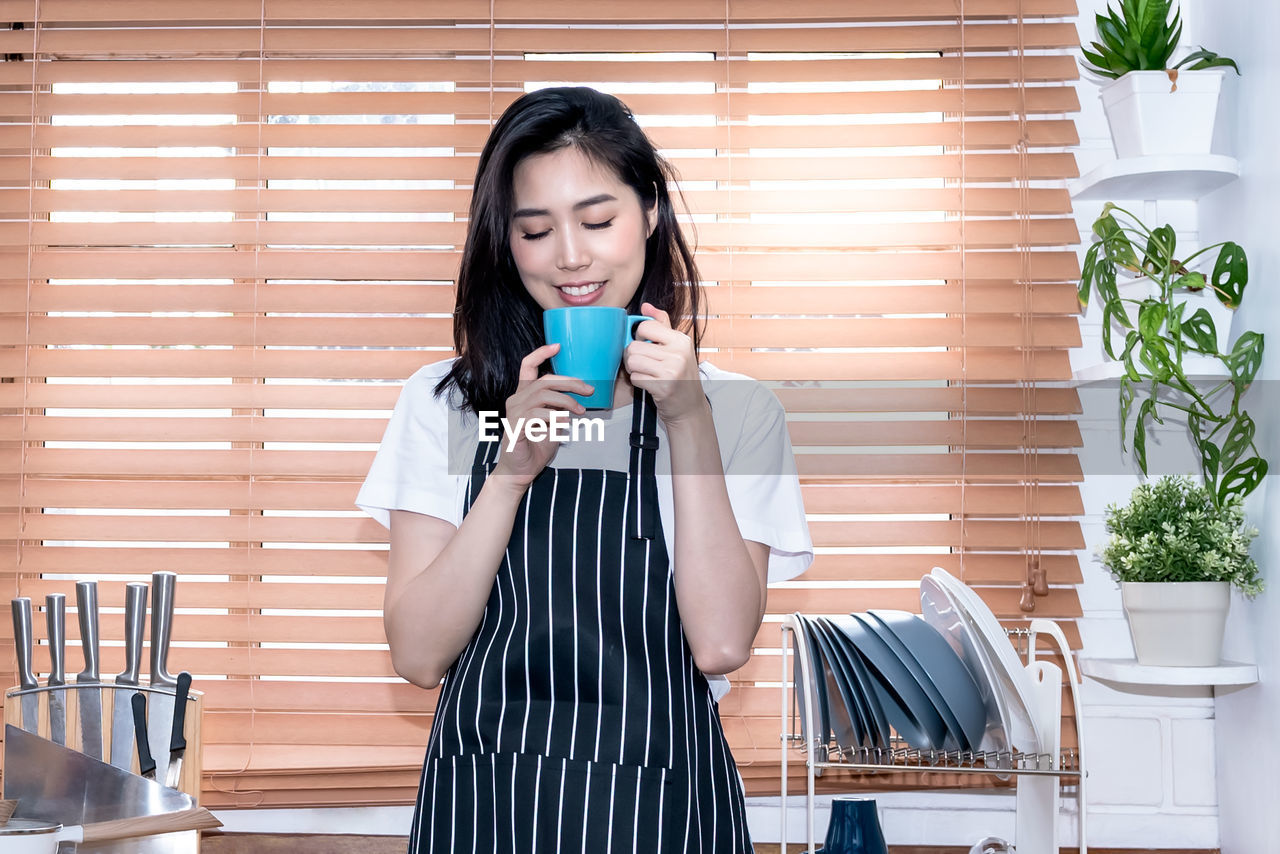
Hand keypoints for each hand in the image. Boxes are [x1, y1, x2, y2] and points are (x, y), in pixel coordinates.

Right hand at [489, 344, 592, 491]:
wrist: (519, 470)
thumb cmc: (536, 445)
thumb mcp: (553, 422)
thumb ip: (560, 408)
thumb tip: (580, 398)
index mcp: (524, 395)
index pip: (527, 366)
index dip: (541, 353)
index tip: (558, 346)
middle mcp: (516, 400)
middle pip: (544, 381)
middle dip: (570, 382)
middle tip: (589, 390)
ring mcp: (514, 412)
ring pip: (542, 395)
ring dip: (566, 400)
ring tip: (580, 411)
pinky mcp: (515, 427)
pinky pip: (537, 414)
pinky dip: (555, 417)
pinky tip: (565, 423)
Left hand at [623, 303, 708, 426]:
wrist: (690, 407)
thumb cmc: (681, 377)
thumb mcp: (677, 348)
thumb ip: (662, 325)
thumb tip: (646, 307)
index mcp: (681, 340)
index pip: (646, 326)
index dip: (639, 336)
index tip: (645, 345)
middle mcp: (678, 353)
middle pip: (634, 346)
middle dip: (633, 356)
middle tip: (644, 364)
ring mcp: (671, 370)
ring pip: (632, 361)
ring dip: (633, 369)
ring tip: (645, 373)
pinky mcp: (663, 387)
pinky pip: (635, 378)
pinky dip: (637, 382)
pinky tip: (649, 384)